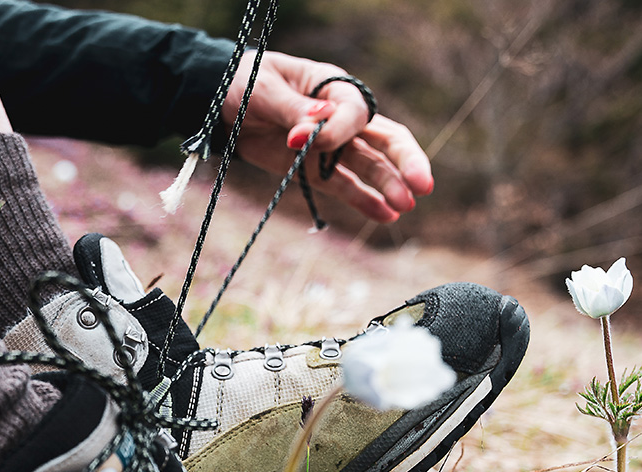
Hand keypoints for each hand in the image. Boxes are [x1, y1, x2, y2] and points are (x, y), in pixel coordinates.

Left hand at [223, 51, 432, 222]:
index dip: (336, 129)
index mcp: (332, 87)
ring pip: (369, 165)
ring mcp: (331, 146)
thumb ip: (292, 107)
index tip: (300, 139)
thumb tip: (318, 120)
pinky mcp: (315, 169)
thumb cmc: (244, 85)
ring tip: (404, 208)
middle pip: (384, 138)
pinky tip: (386, 215)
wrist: (220, 105)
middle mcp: (340, 117)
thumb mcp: (262, 90)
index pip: (354, 111)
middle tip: (421, 184)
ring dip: (387, 187)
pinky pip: (345, 186)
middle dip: (404, 160)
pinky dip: (364, 201)